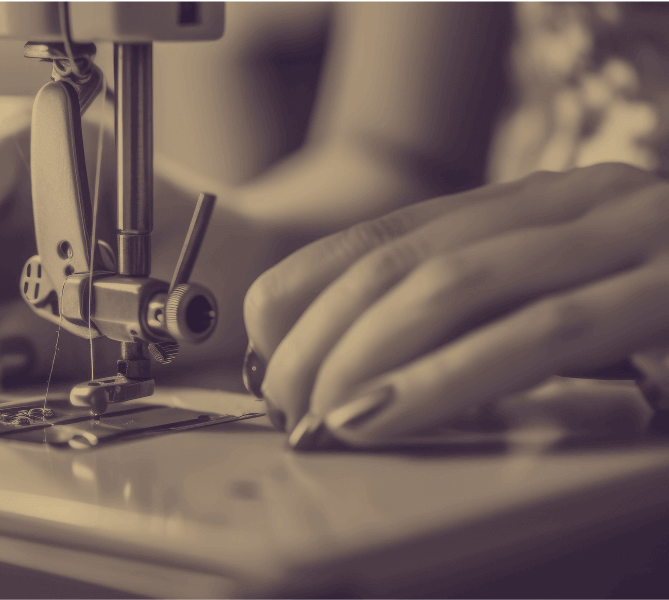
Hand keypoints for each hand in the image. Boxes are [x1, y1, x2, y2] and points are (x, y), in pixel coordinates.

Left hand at [243, 163, 668, 446]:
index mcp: (549, 203)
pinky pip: (541, 335)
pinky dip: (447, 377)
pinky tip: (383, 412)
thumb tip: (373, 360)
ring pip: (456, 286)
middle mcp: (583, 202)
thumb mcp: (577, 301)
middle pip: (405, 260)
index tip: (261, 339)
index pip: (394, 231)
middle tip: (282, 399)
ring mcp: (634, 240)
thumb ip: (495, 313)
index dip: (309, 283)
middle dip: (322, 334)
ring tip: (314, 413)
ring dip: (363, 356)